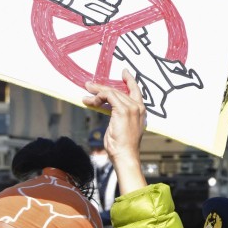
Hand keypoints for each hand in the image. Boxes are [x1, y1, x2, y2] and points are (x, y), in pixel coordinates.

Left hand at [83, 69, 146, 193]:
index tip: (124, 72)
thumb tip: (105, 107)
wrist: (125, 155)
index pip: (136, 90)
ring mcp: (131, 108)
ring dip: (96, 92)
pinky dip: (98, 97)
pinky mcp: (123, 110)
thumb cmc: (123, 145)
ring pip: (111, 92)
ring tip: (86, 93)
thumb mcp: (121, 126)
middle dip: (102, 87)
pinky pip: (108, 96)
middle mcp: (138, 107)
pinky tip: (91, 102)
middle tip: (90, 86)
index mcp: (141, 111)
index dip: (130, 80)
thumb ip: (118, 115)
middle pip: (118, 90)